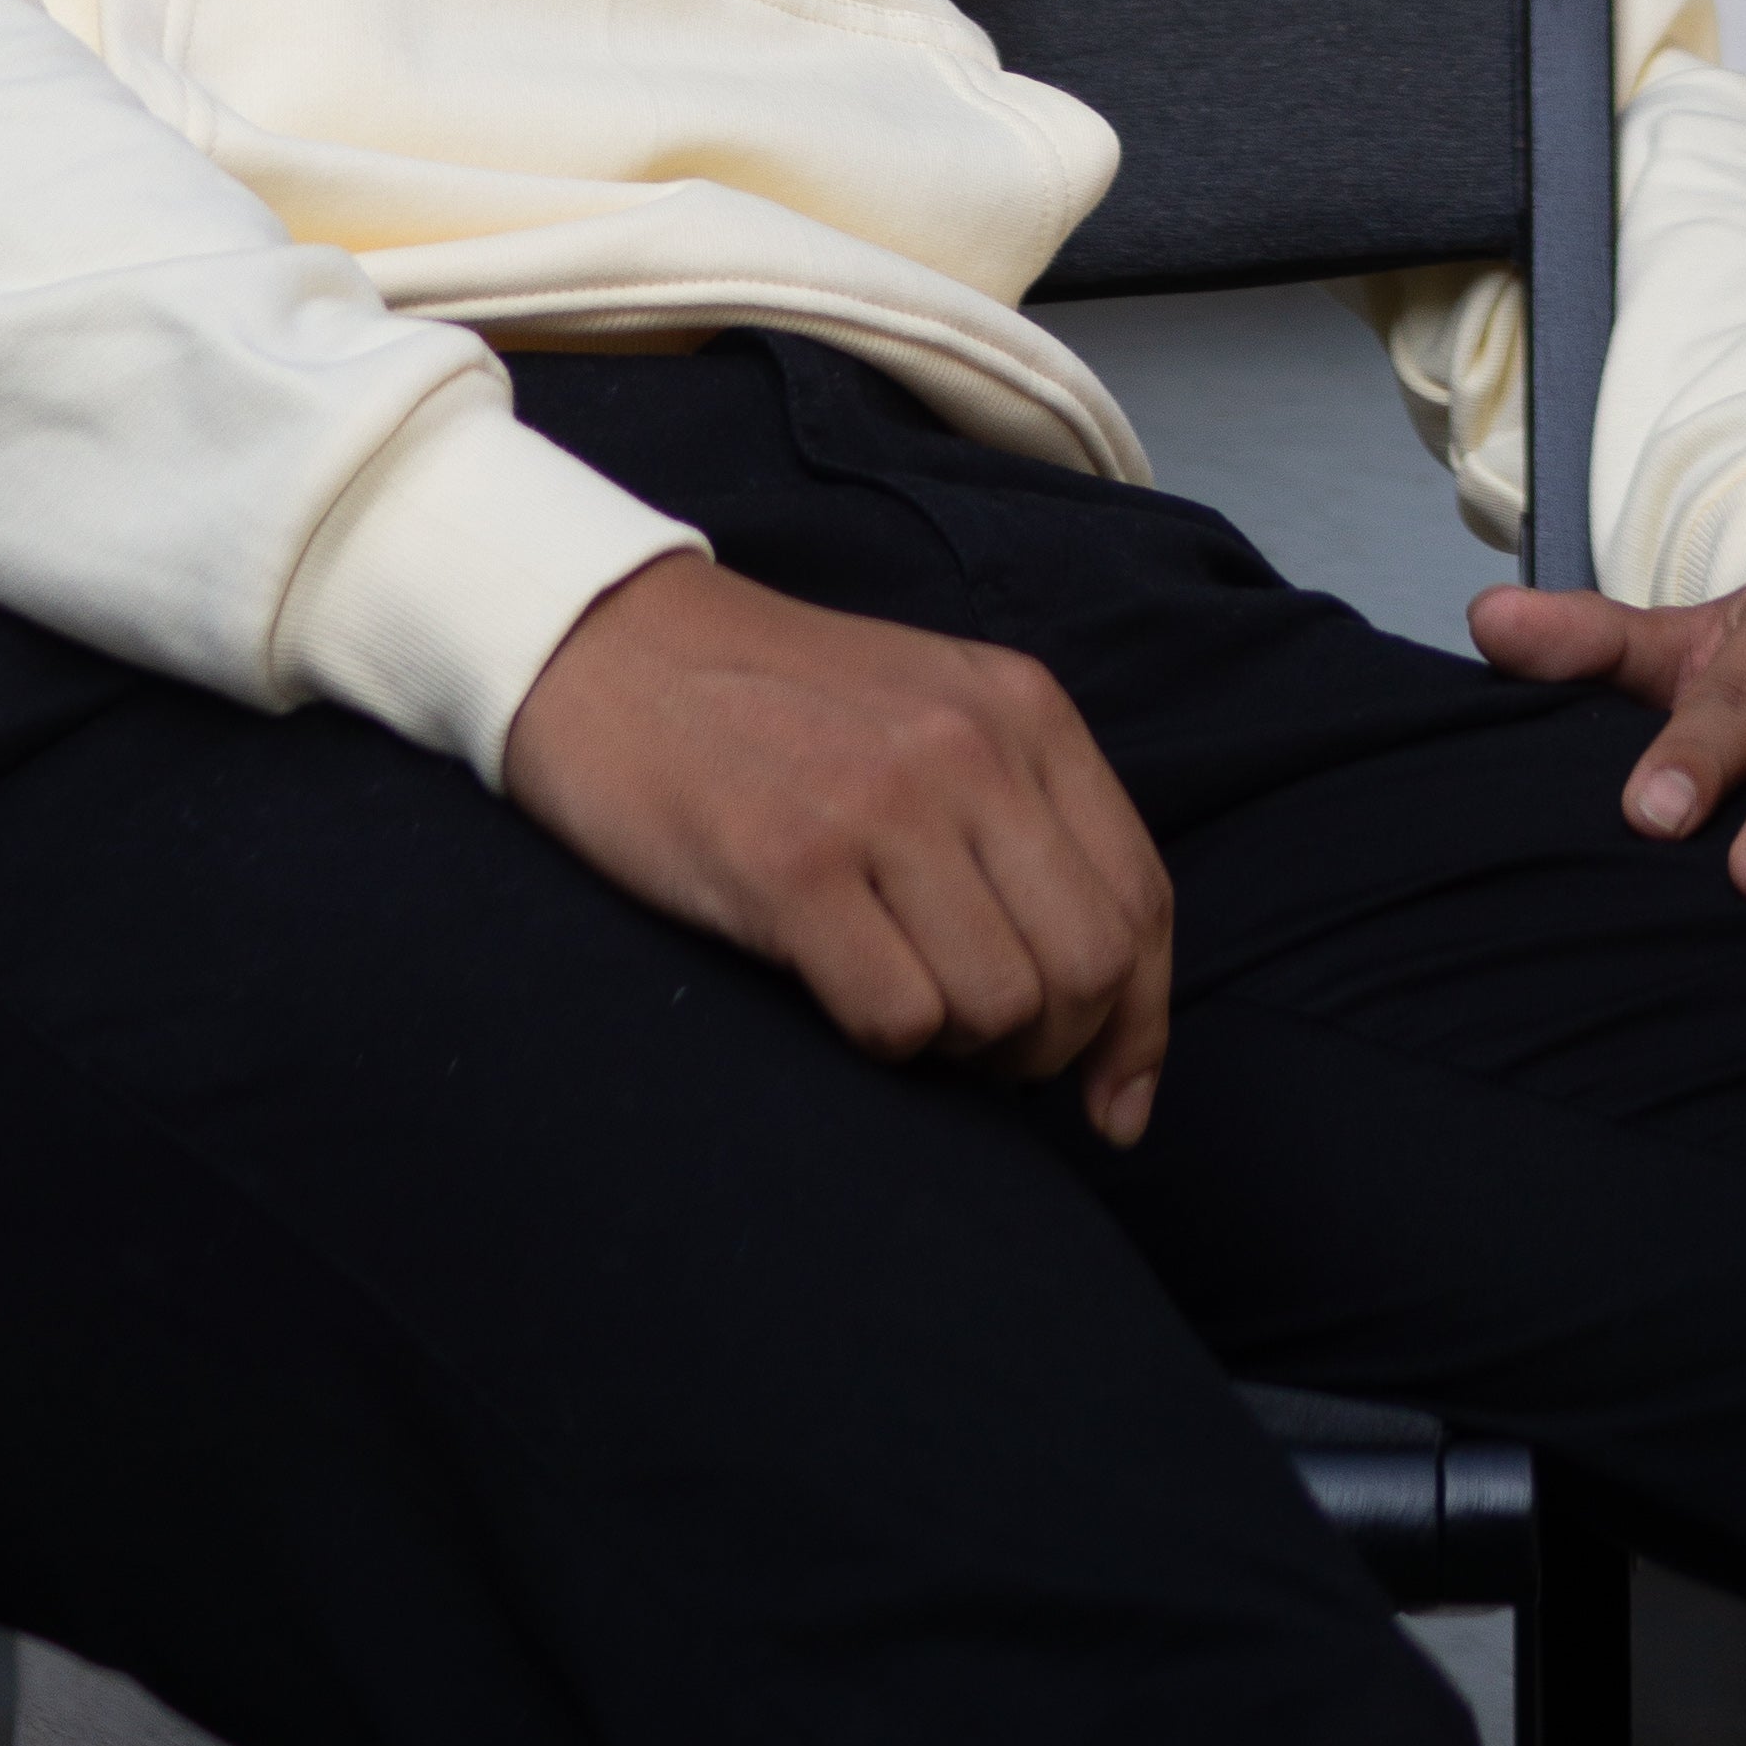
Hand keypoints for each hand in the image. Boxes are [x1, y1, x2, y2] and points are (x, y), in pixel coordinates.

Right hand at [503, 555, 1174, 1143]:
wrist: (604, 641)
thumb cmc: (770, 705)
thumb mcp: (930, 717)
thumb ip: (1025, 834)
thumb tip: (1112, 1052)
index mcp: (1021, 709)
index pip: (1141, 902)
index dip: (1137, 1028)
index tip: (1109, 1104)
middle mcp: (970, 748)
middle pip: (1089, 969)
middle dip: (1047, 1049)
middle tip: (975, 1052)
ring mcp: (882, 803)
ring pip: (1002, 1007)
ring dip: (958, 1049)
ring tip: (896, 1002)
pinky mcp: (792, 864)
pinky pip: (899, 1020)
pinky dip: (882, 1043)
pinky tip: (834, 991)